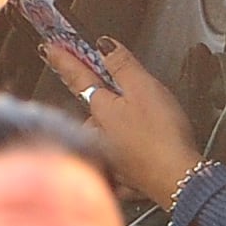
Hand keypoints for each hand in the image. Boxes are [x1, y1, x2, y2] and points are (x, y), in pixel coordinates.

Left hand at [41, 35, 200, 203]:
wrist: (177, 180)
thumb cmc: (162, 134)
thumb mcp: (145, 89)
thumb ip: (122, 66)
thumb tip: (103, 45)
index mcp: (100, 109)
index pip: (78, 77)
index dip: (64, 60)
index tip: (49, 49)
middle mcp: (98, 133)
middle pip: (91, 111)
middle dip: (96, 102)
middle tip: (103, 93)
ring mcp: (108, 156)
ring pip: (102, 136)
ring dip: (109, 131)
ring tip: (129, 127)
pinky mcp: (123, 177)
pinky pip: (116, 164)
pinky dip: (121, 159)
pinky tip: (130, 160)